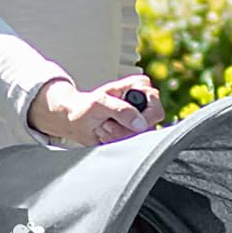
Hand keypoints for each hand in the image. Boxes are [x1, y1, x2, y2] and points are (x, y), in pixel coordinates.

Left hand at [28, 75, 163, 147]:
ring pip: (140, 139)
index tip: (118, 119)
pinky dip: (117, 143)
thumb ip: (121, 110)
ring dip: (117, 137)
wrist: (76, 119)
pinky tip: (107, 134)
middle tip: (106, 123)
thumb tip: (140, 123)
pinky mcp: (135, 133)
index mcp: (141, 87)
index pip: (156, 111)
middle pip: (148, 129)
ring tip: (105, 127)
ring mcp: (141, 119)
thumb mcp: (100, 103)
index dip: (139, 120)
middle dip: (123, 130)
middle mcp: (145, 102)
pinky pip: (133, 146)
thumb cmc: (86, 106)